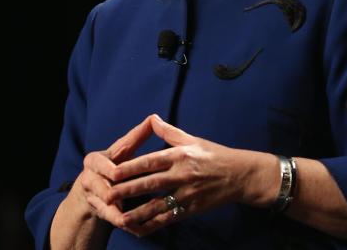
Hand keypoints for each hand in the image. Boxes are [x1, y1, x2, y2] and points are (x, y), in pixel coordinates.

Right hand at [78, 115, 159, 229]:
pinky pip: (108, 217)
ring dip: (118, 209)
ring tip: (133, 212)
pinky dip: (121, 221)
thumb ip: (136, 137)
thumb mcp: (122, 151)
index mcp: (94, 160)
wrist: (94, 191)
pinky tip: (133, 225)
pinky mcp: (96, 210)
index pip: (101, 164)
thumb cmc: (113, 165)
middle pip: (101, 186)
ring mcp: (91, 196)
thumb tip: (153, 118)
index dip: (110, 170)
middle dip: (115, 192)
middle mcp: (88, 177)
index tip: (116, 174)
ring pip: (105, 203)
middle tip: (127, 194)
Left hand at [105, 114, 254, 237]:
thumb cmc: (214, 154)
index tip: (111, 172)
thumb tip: (151, 118)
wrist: (240, 175)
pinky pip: (170, 218)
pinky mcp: (192, 208)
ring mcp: (188, 193)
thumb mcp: (192, 139)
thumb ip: (168, 131)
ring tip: (119, 218)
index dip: (129, 168)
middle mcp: (182, 174)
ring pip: (158, 205)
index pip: (150, 162)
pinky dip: (153, 224)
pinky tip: (139, 229)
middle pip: (150, 183)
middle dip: (126, 190)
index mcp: (180, 155)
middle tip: (106, 196)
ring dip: (137, 213)